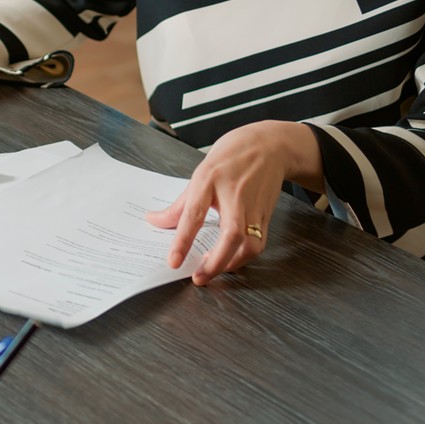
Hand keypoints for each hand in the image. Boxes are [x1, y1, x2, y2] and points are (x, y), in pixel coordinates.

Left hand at [146, 121, 322, 285]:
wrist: (270, 145)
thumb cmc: (231, 157)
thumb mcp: (200, 174)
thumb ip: (179, 204)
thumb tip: (153, 221)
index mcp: (210, 180)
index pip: (194, 214)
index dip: (182, 240)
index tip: (173, 261)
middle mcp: (234, 195)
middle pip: (231, 235)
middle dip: (216, 262)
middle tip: (199, 277)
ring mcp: (254, 206)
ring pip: (250, 243)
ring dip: (232, 263)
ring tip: (212, 270)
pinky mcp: (267, 215)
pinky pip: (258, 243)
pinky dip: (243, 257)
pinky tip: (229, 260)